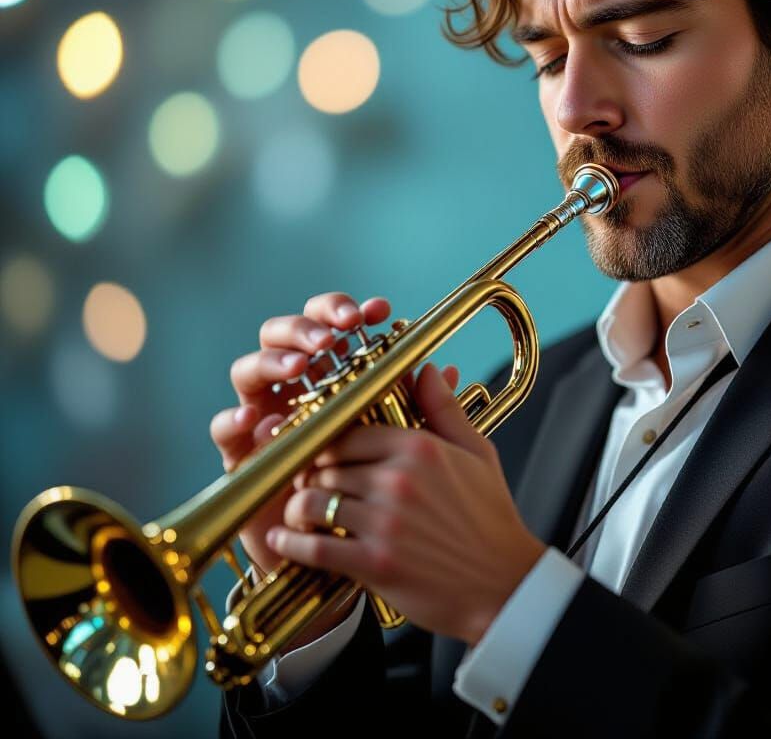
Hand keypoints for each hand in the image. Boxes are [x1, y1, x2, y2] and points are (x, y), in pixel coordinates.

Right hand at [208, 291, 392, 575]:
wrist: (342, 559)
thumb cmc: (373, 496)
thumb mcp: (404, 451)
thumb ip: (420, 409)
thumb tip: (444, 370)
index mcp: (330, 379)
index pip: (330, 329)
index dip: (346, 311)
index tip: (376, 311)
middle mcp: (293, 391)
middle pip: (282, 337)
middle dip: (305, 327)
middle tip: (331, 337)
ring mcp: (263, 418)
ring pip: (249, 372)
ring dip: (272, 362)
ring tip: (299, 368)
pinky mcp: (241, 455)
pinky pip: (225, 430)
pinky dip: (235, 419)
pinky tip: (256, 419)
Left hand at [268, 361, 546, 645]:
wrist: (504, 584)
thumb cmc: (490, 519)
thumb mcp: (477, 453)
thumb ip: (444, 409)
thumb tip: (426, 370)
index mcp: (419, 448)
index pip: (348, 430)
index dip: (327, 441)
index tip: (319, 452)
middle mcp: (398, 480)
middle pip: (325, 465)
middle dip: (310, 474)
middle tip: (306, 482)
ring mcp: (385, 523)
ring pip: (312, 502)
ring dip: (298, 508)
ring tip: (297, 513)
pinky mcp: (375, 564)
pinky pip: (314, 548)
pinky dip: (292, 543)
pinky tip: (284, 540)